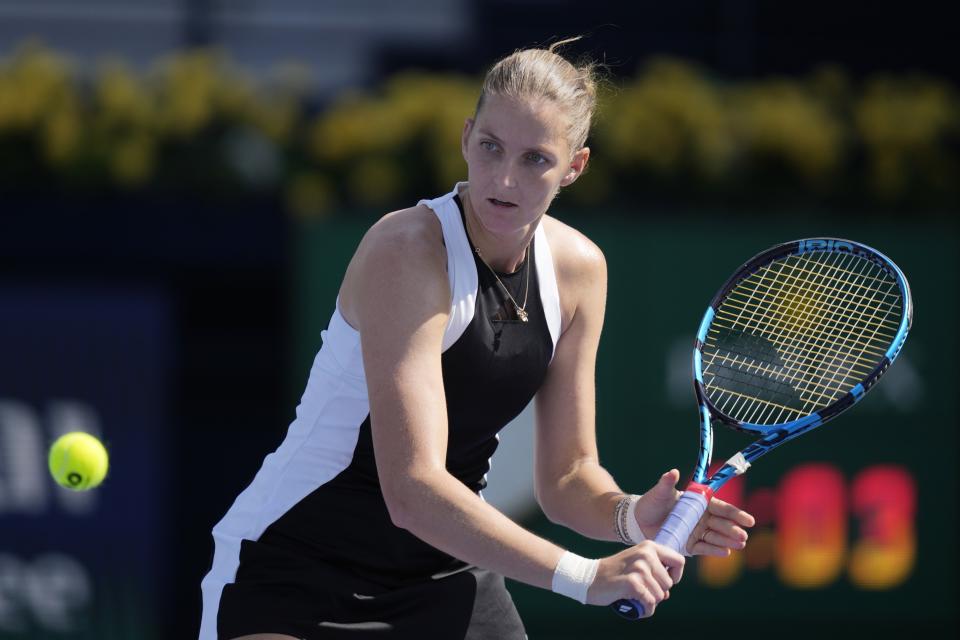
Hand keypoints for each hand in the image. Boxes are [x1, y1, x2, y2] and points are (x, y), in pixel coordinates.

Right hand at [586, 541, 684, 616]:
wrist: (588, 577)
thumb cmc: (614, 573)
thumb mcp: (635, 562)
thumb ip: (654, 570)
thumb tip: (667, 592)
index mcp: (649, 547)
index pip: (679, 561)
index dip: (675, 575)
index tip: (661, 581)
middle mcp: (646, 555)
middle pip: (669, 583)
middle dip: (658, 592)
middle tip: (641, 590)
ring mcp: (639, 568)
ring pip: (661, 596)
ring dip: (650, 601)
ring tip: (635, 597)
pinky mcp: (632, 583)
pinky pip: (650, 603)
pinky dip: (645, 610)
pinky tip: (635, 605)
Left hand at [634, 469, 755, 556]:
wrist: (639, 520)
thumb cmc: (652, 503)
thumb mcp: (660, 492)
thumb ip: (667, 483)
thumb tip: (673, 472)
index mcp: (700, 503)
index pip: (722, 508)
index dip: (735, 514)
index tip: (749, 520)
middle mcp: (702, 518)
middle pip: (722, 524)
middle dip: (733, 530)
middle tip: (743, 536)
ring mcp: (697, 533)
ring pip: (716, 537)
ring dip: (728, 541)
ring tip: (739, 545)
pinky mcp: (689, 545)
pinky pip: (704, 548)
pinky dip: (714, 550)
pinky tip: (726, 552)